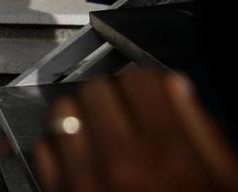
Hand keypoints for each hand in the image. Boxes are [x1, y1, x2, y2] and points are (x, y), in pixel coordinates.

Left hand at [34, 69, 237, 191]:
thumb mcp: (224, 180)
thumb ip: (200, 131)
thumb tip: (173, 88)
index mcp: (172, 155)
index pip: (141, 82)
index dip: (148, 82)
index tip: (150, 90)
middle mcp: (123, 163)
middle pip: (96, 91)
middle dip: (112, 97)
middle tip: (124, 111)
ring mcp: (86, 182)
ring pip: (62, 114)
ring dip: (79, 117)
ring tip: (96, 131)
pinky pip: (44, 151)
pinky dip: (58, 148)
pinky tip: (78, 158)